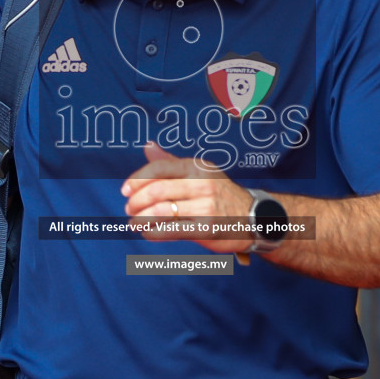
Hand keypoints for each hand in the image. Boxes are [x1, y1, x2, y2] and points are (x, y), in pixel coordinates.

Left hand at [121, 142, 255, 254]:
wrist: (255, 218)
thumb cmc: (220, 195)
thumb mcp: (200, 172)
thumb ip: (171, 163)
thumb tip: (148, 146)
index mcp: (198, 167)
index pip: (159, 168)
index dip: (136, 180)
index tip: (124, 190)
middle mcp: (203, 184)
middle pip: (156, 191)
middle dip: (136, 202)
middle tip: (129, 209)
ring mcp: (206, 207)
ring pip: (161, 212)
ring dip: (140, 219)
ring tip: (134, 222)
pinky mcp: (207, 229)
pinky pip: (170, 231)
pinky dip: (152, 232)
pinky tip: (148, 232)